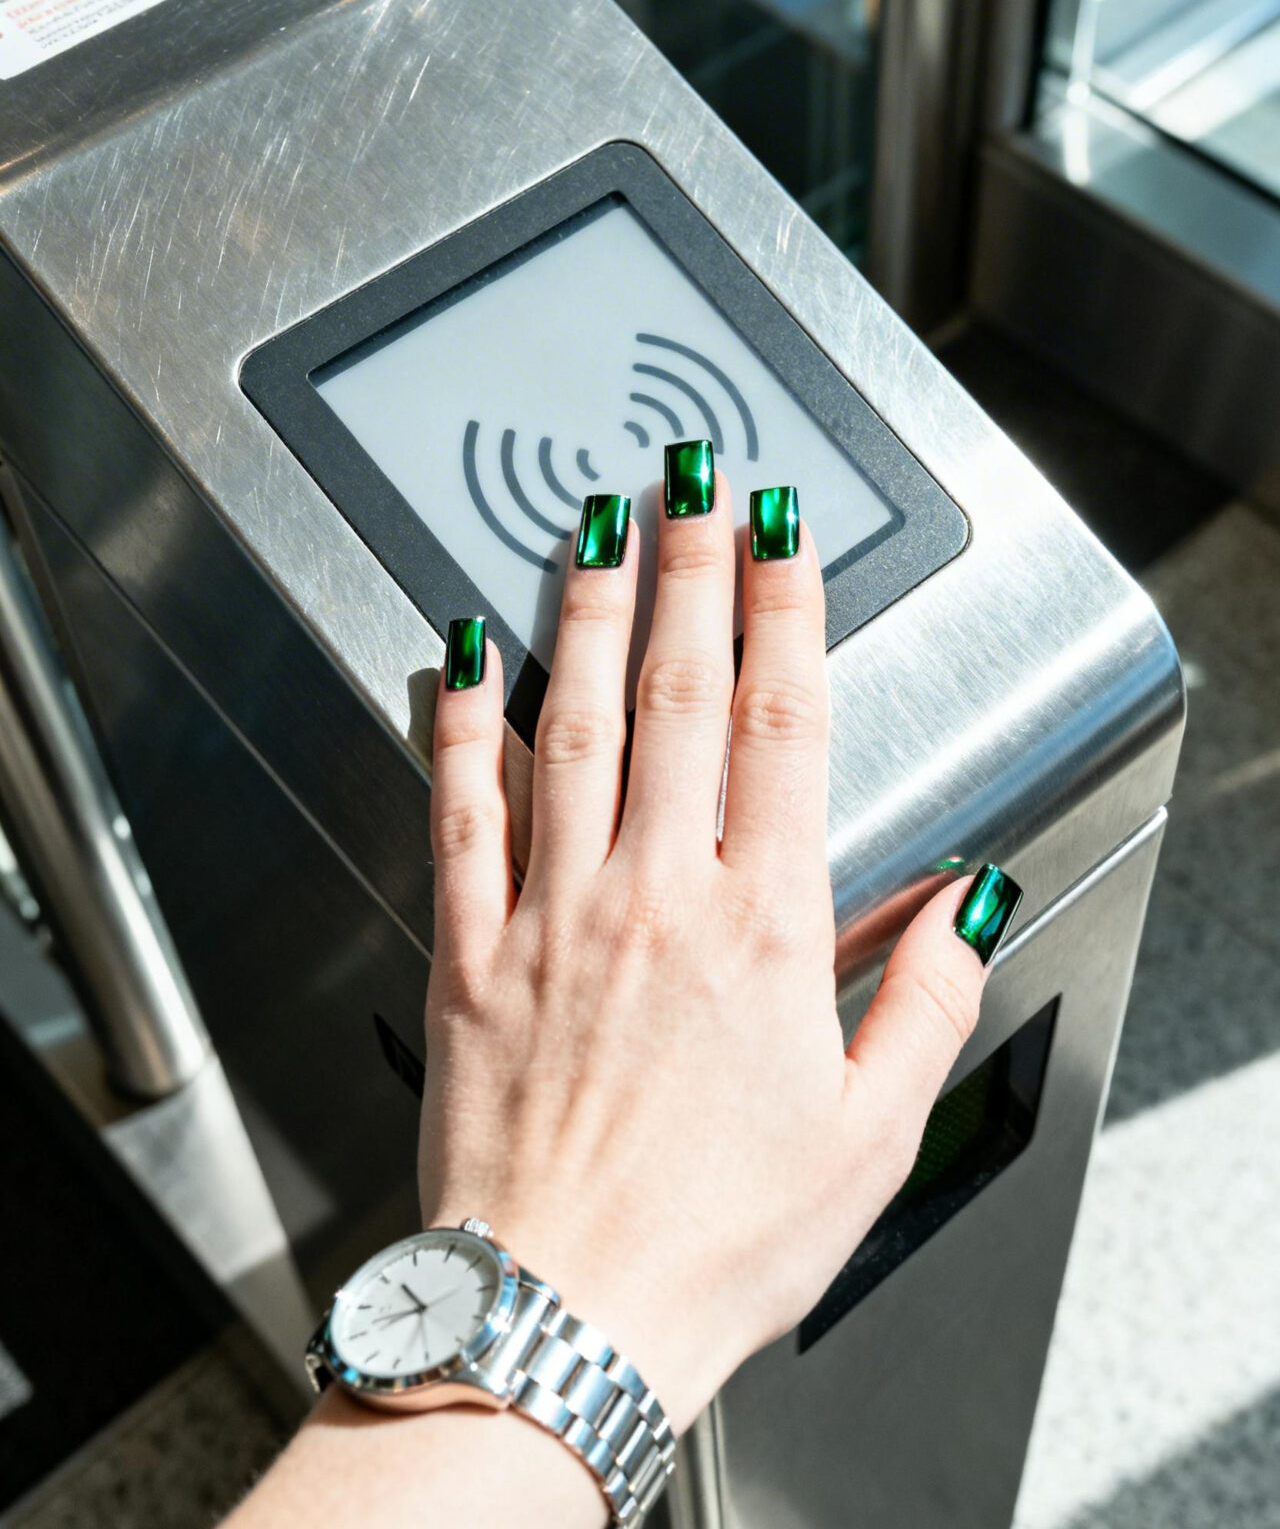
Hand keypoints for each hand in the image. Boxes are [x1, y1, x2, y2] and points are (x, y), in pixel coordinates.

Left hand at [421, 470, 1001, 1434]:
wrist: (562, 1318)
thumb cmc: (715, 1242)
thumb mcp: (871, 1136)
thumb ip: (929, 1003)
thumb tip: (969, 902)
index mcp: (762, 927)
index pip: (779, 724)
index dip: (785, 609)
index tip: (785, 531)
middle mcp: (655, 895)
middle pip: (675, 692)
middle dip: (690, 568)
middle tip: (693, 478)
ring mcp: (553, 914)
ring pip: (570, 724)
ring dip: (586, 613)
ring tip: (596, 525)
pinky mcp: (469, 952)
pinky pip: (460, 811)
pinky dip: (457, 725)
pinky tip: (458, 657)